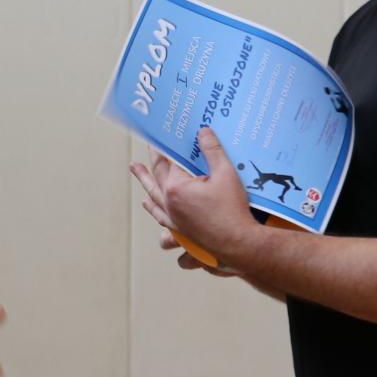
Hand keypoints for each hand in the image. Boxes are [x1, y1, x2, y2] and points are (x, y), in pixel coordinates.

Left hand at [142, 128, 257, 269]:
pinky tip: (150, 205)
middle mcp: (169, 203)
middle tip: (148, 146)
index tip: (162, 136)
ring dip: (145, 181)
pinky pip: (161, 217)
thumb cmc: (233, 211)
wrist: (239, 245)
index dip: (168, 147)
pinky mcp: (180, 231)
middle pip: (157, 177)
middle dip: (152, 160)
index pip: (170, 161)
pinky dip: (154, 208)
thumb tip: (203, 132)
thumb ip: (213, 151)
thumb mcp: (226, 174)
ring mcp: (173, 219)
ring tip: (136, 170)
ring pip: (154, 196)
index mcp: (176, 187)